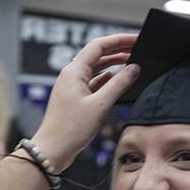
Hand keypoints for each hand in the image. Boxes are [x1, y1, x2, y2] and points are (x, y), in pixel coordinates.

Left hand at [32, 34, 139, 169]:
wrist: (52, 150)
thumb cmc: (70, 129)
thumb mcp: (100, 105)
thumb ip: (119, 84)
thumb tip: (134, 68)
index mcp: (74, 71)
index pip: (98, 46)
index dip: (118, 40)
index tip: (136, 39)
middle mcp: (71, 75)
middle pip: (97, 55)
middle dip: (117, 50)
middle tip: (137, 48)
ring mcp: (72, 87)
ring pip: (95, 69)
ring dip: (113, 64)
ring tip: (131, 62)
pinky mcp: (74, 99)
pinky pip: (93, 83)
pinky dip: (106, 79)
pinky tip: (116, 80)